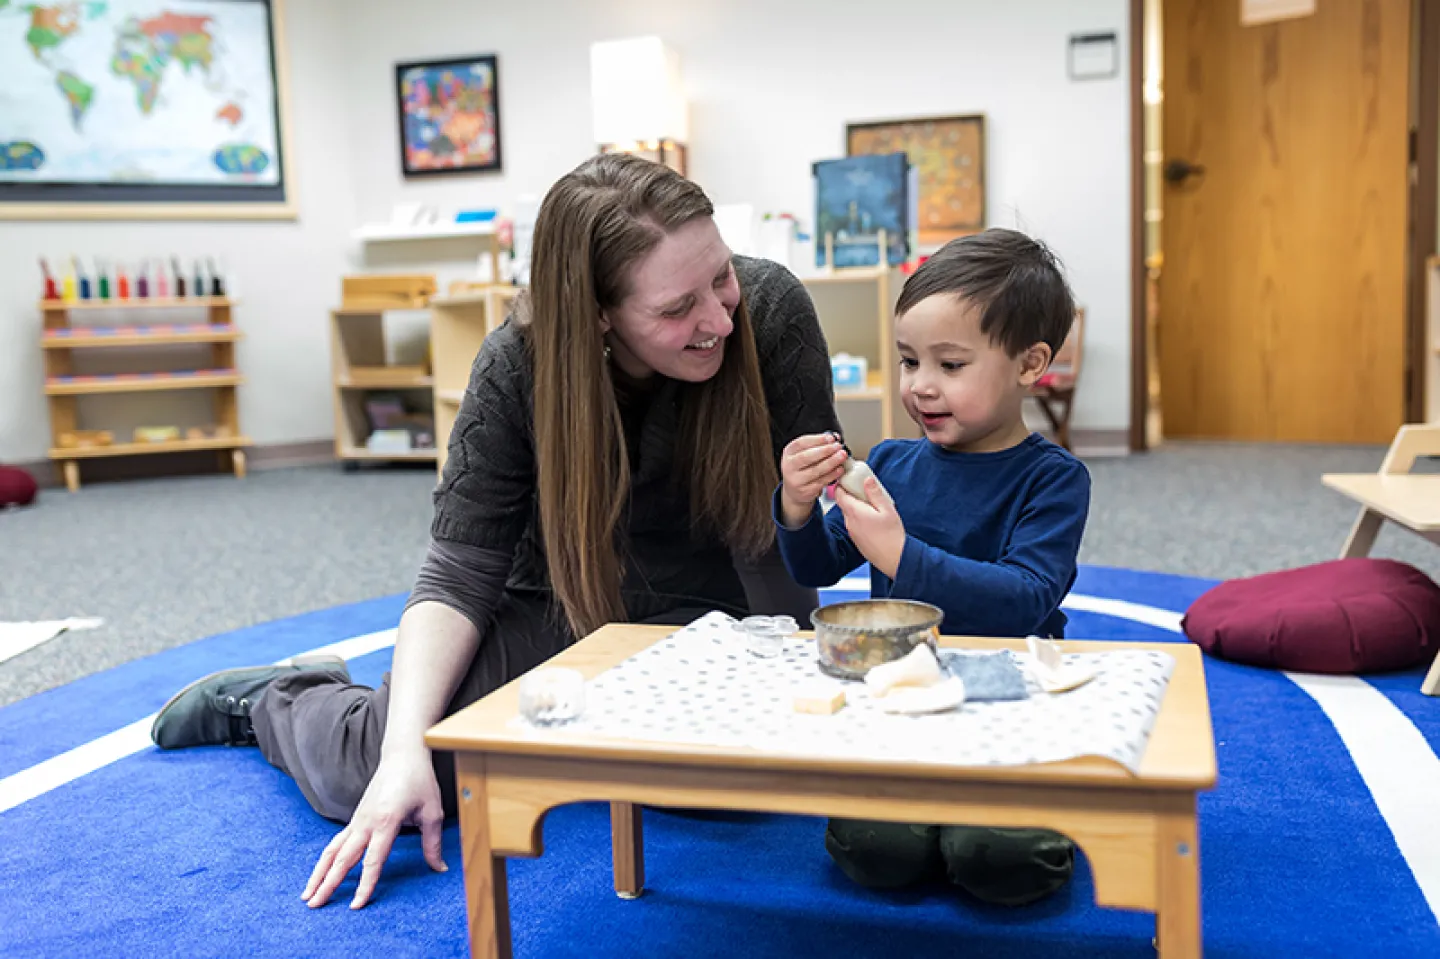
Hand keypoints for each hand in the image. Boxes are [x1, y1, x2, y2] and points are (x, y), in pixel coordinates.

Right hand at [302, 751, 446, 909]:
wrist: (402, 754)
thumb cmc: (419, 780)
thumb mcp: (433, 812)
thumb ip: (432, 843)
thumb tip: (441, 868)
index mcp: (386, 821)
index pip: (372, 861)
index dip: (364, 885)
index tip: (355, 906)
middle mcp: (366, 822)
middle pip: (342, 859)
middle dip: (327, 884)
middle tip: (313, 906)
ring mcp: (357, 819)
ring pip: (332, 851)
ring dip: (318, 874)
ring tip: (307, 895)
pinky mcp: (356, 818)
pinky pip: (336, 843)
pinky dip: (325, 860)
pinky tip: (320, 874)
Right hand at [780, 432, 846, 527]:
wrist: (794, 490)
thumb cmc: (802, 468)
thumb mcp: (804, 453)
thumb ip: (818, 445)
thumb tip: (835, 438)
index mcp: (789, 453)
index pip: (801, 443)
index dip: (817, 439)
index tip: (831, 437)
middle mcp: (789, 466)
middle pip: (806, 457)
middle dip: (825, 450)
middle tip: (838, 447)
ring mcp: (796, 480)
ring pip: (815, 470)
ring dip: (831, 462)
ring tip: (842, 456)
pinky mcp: (805, 491)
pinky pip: (821, 482)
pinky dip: (832, 475)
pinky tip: (839, 469)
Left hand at [834, 476, 905, 578]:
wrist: (894, 558)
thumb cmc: (892, 535)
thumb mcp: (887, 509)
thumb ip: (875, 493)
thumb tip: (867, 479)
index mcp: (854, 512)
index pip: (839, 494)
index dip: (842, 485)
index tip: (849, 479)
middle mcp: (849, 522)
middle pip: (844, 503)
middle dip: (852, 495)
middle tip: (865, 490)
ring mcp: (852, 531)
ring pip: (849, 514)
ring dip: (856, 507)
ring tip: (872, 505)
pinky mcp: (856, 539)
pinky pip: (854, 524)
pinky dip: (859, 518)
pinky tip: (873, 519)